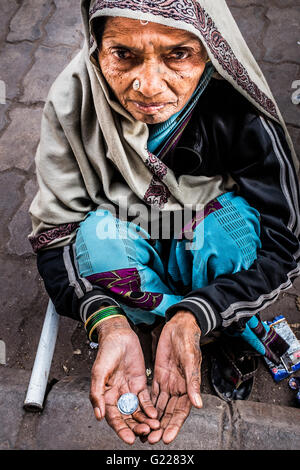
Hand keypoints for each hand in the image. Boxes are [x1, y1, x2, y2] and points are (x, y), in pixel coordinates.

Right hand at [89, 315, 159, 444]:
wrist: (119, 336)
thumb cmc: (106, 352)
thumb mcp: (99, 372)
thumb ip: (98, 394)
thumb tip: (99, 416)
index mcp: (106, 396)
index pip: (113, 418)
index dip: (121, 430)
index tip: (129, 439)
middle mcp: (118, 396)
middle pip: (127, 418)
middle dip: (135, 427)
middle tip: (145, 433)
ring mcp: (130, 391)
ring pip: (137, 411)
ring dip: (144, 420)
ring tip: (153, 427)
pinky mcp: (141, 384)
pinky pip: (146, 400)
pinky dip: (150, 408)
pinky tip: (154, 415)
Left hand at [148, 311, 202, 444]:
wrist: (179, 325)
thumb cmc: (188, 341)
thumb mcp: (190, 359)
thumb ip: (193, 382)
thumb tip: (198, 404)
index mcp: (188, 386)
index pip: (181, 411)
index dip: (174, 426)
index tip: (167, 439)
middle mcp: (178, 388)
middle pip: (168, 412)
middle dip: (160, 427)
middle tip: (150, 440)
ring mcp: (168, 382)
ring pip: (159, 406)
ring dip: (152, 419)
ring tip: (143, 432)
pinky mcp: (158, 375)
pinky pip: (151, 393)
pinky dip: (146, 405)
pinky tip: (138, 414)